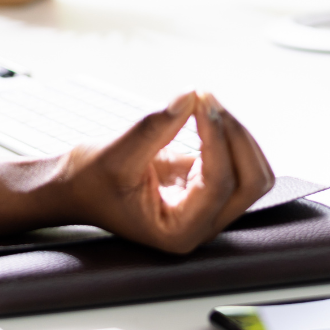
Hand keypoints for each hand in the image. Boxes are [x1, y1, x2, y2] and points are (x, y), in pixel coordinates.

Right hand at [55, 91, 274, 253]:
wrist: (76, 188)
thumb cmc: (90, 181)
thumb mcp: (116, 153)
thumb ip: (156, 127)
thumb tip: (191, 97)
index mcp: (180, 232)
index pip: (220, 184)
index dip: (218, 138)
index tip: (199, 101)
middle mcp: (201, 225)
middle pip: (252, 183)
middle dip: (237, 136)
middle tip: (205, 100)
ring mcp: (208, 208)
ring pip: (252, 172)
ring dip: (237, 134)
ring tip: (204, 103)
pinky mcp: (206, 186)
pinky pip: (237, 161)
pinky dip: (226, 133)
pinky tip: (202, 111)